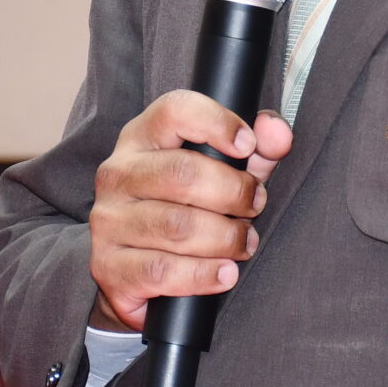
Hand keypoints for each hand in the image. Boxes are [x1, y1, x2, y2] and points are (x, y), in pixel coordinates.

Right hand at [88, 92, 292, 331]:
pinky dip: (203, 275)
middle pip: (182, 173)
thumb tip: (279, 133)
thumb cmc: (186, 209)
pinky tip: (224, 274)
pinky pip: (163, 271)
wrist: (136, 273)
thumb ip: (257, 150)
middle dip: (233, 192)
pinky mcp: (109, 267)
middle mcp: (118, 174)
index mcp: (142, 138)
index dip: (216, 122)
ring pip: (177, 226)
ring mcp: (108, 221)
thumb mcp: (223, 172)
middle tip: (256, 205)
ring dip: (225, 238)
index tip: (248, 145)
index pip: (173, 111)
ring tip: (244, 243)